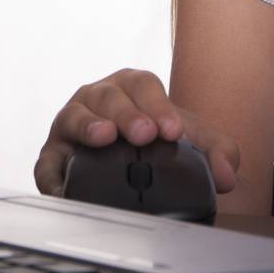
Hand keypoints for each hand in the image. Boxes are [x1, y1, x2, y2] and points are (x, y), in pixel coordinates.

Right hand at [32, 67, 242, 198]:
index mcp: (131, 88)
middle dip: (127, 113)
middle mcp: (98, 98)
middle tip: (145, 134)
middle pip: (109, 96)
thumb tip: (226, 175)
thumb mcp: (191, 142)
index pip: (143, 86)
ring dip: (89, 124)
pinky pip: (47, 164)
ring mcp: (71, 124)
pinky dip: (53, 175)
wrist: (127, 162)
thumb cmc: (156, 140)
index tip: (173, 130)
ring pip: (75, 116)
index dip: (158, 105)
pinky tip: (65, 186)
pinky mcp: (52, 157)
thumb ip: (217, 153)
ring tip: (105, 137)